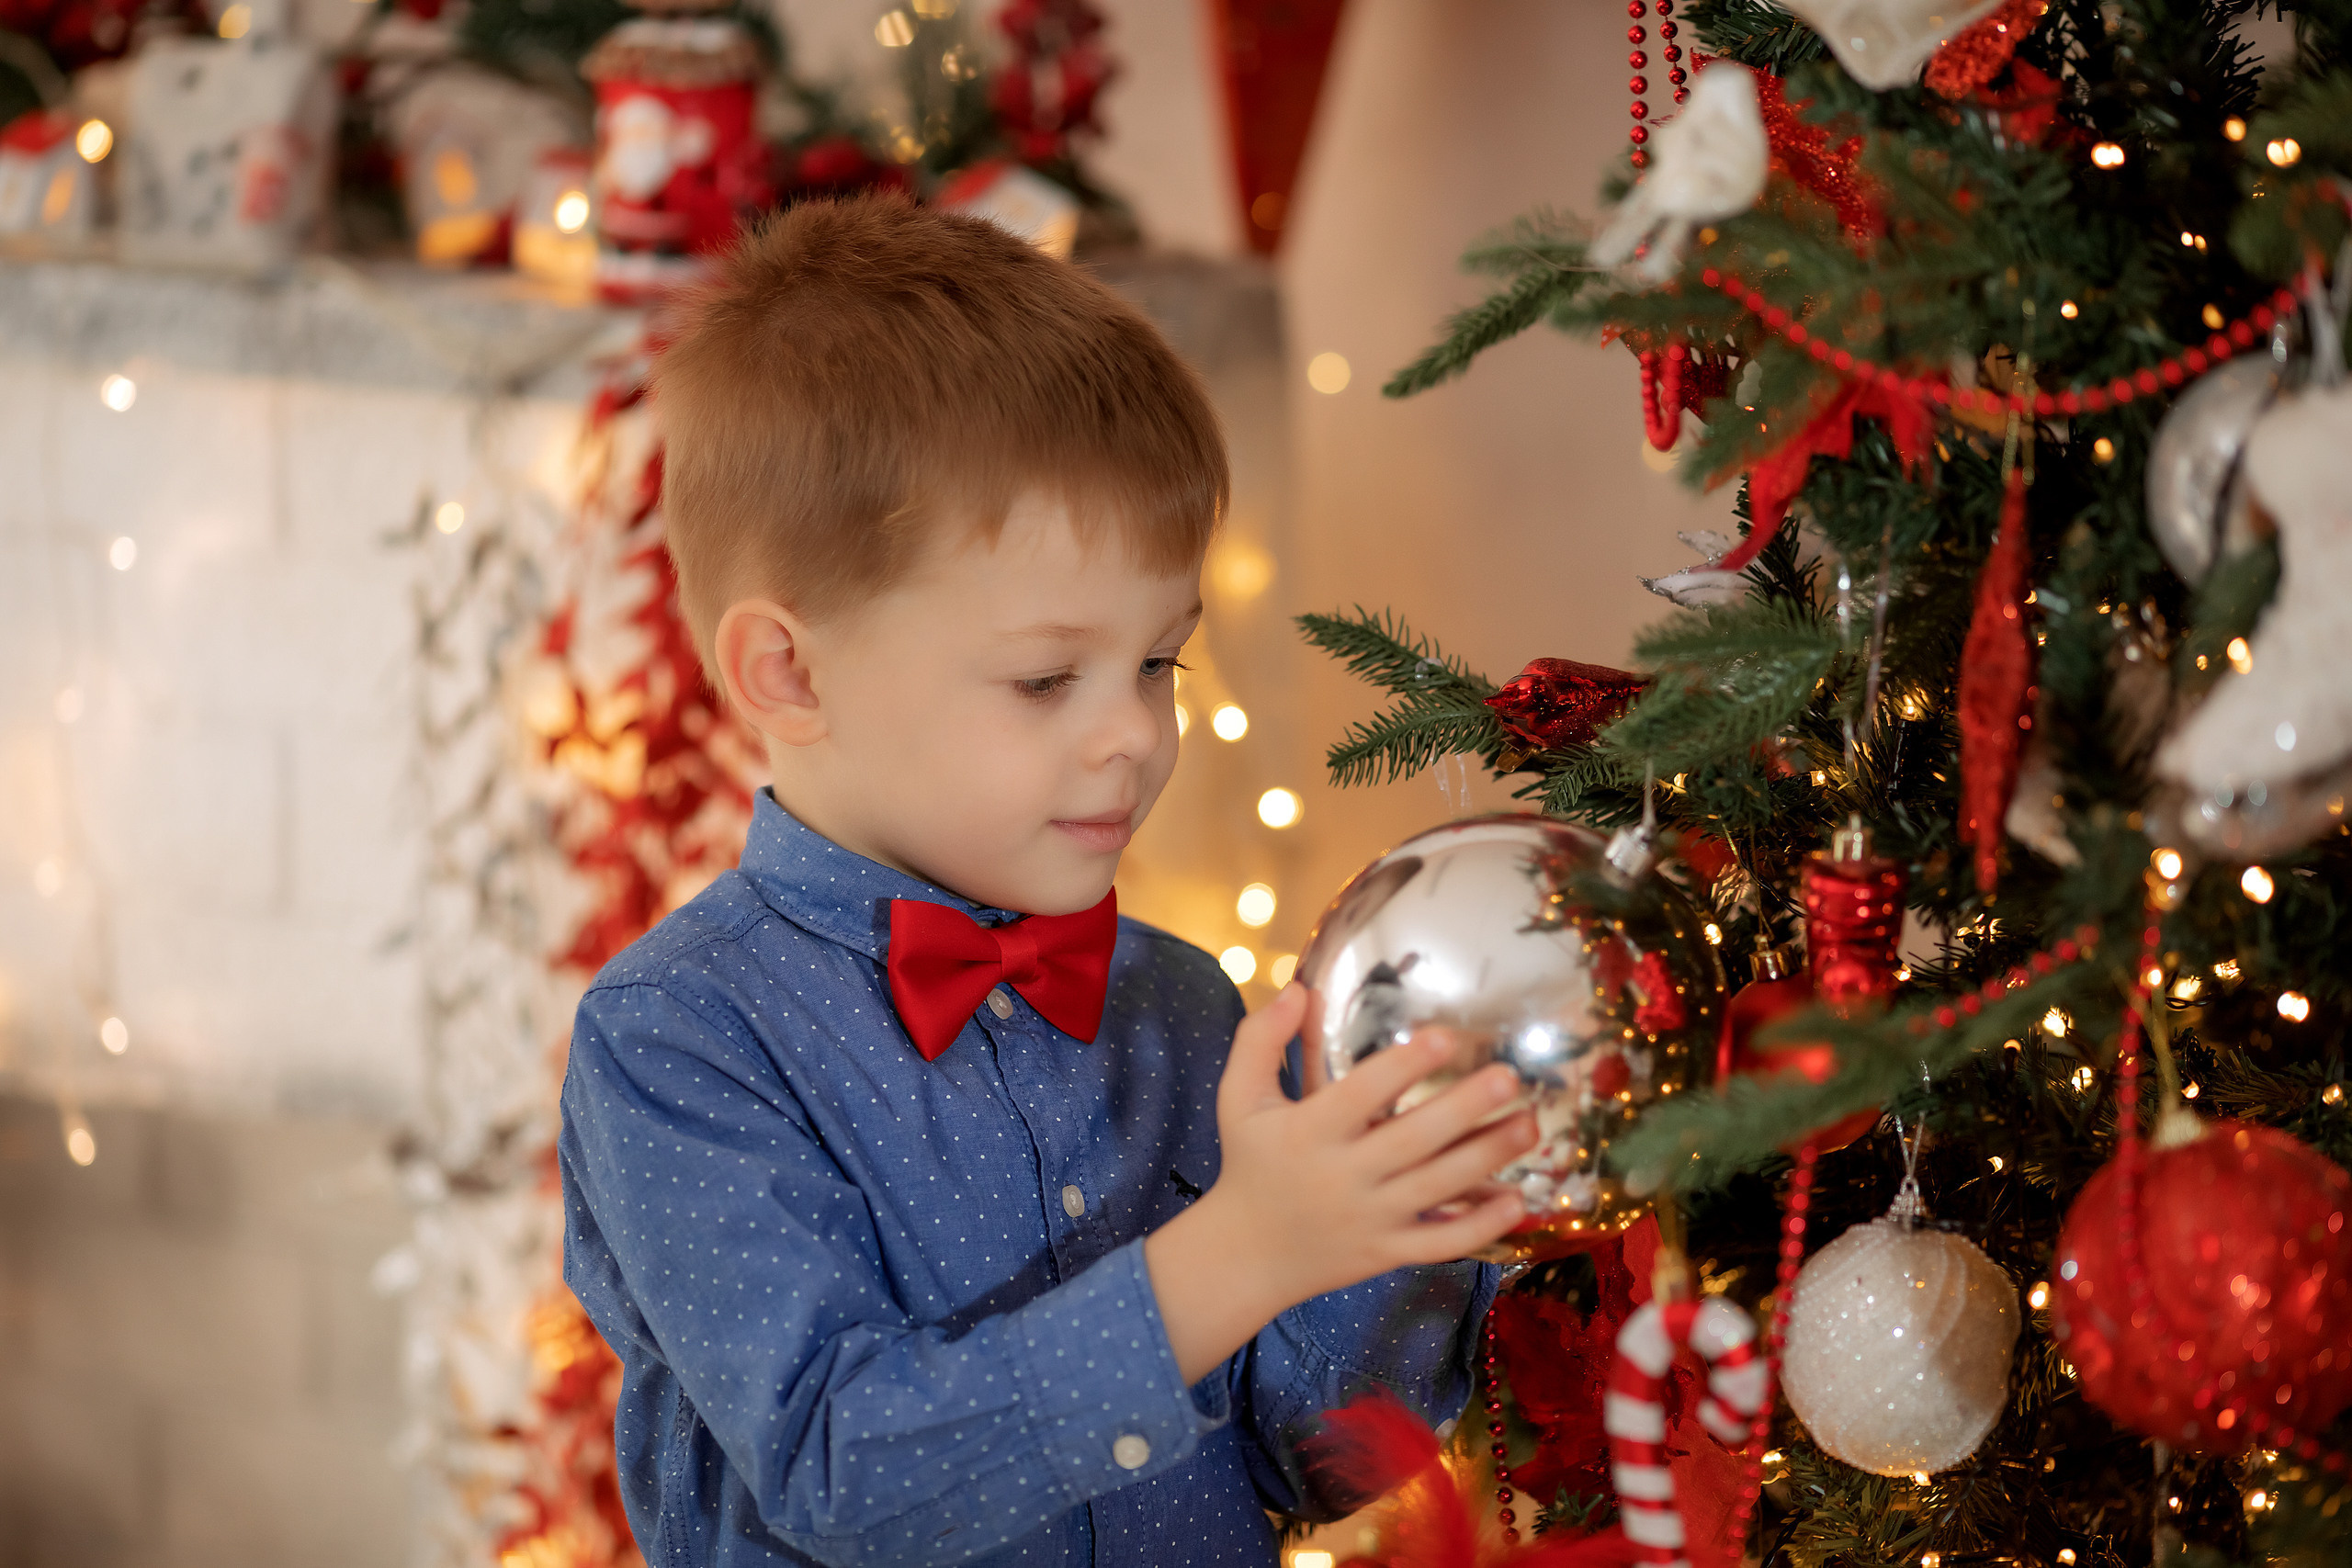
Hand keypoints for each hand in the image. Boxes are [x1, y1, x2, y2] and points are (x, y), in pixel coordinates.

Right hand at [1144, 983, 1536, 1382]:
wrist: (1245, 1254)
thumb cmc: (1249, 1163)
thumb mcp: (1239, 1098)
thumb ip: (1261, 1039)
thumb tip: (1299, 988)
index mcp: (1309, 1132)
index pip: (1361, 1095)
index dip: (1403, 1066)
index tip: (1445, 1037)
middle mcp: (1343, 1176)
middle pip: (1413, 1141)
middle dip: (1464, 1108)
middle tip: (1509, 1077)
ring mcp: (1370, 1218)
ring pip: (1438, 1188)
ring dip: (1488, 1157)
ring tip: (1529, 1124)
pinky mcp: (1387, 1252)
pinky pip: (1441, 1242)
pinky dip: (1481, 1226)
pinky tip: (1518, 1200)